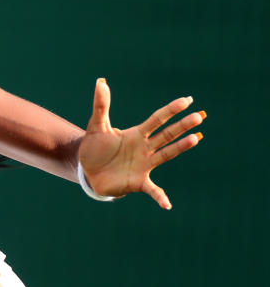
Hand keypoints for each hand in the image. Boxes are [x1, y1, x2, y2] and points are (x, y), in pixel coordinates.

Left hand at [78, 78, 205, 209]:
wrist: (88, 171)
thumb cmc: (95, 148)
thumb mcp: (96, 126)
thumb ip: (100, 106)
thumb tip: (100, 82)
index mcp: (137, 134)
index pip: (157, 119)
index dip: (170, 110)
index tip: (187, 100)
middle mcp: (145, 148)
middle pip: (166, 135)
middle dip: (182, 126)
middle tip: (199, 117)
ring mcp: (144, 165)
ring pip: (165, 154)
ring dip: (180, 147)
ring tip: (195, 139)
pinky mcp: (138, 182)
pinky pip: (152, 190)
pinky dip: (160, 197)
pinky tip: (167, 204)